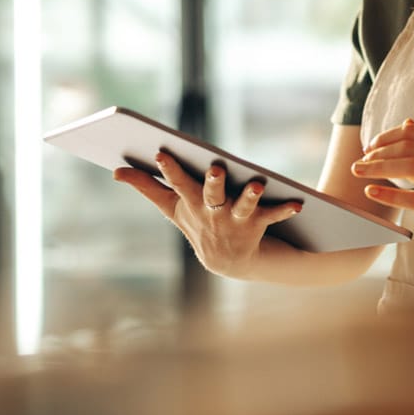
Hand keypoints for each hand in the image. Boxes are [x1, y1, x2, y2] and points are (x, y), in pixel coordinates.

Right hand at [113, 152, 302, 277]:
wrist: (229, 262)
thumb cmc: (198, 223)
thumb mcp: (172, 207)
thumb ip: (146, 186)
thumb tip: (115, 170)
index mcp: (191, 203)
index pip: (177, 183)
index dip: (170, 169)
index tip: (162, 153)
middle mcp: (212, 212)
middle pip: (210, 194)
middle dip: (212, 183)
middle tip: (216, 168)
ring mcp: (235, 221)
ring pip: (243, 206)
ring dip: (249, 196)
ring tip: (256, 184)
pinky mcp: (257, 226)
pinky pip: (272, 216)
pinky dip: (285, 210)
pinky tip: (298, 204)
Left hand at [352, 119, 413, 264]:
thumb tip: (407, 123)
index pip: (413, 134)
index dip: (386, 137)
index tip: (369, 147)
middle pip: (408, 148)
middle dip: (377, 153)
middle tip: (359, 163)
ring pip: (409, 167)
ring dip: (378, 168)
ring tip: (359, 172)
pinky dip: (389, 195)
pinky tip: (371, 193)